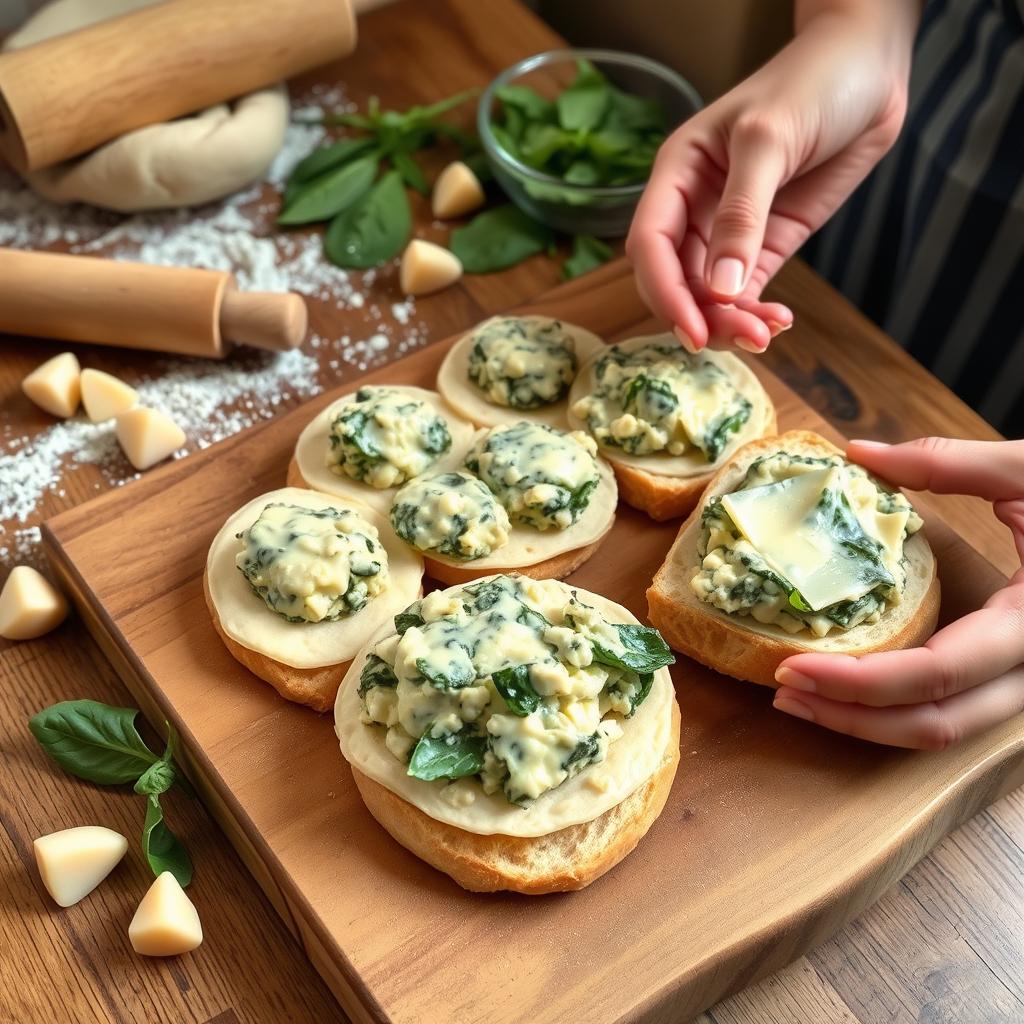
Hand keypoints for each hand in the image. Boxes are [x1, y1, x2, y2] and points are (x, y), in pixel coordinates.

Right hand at [626, 0, 918, 352]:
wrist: (871, 68)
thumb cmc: (812, 81)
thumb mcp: (769, 140)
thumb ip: (742, 215)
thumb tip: (721, 289)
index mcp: (677, 173)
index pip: (650, 244)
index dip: (664, 291)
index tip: (693, 329)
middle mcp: (694, 207)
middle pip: (675, 279)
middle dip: (702, 314)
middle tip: (744, 337)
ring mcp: (730, 231)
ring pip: (709, 295)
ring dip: (730, 323)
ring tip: (766, 334)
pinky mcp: (766, 244)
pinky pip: (747, 292)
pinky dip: (756, 314)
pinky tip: (777, 322)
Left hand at [773, 437, 1023, 748]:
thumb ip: (946, 462)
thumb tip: (857, 451)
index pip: (938, 672)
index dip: (860, 679)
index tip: (791, 663)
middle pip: (936, 723)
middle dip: (850, 717)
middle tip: (781, 691)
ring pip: (947, 730)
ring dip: (867, 723)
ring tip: (800, 696)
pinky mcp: (1018, 673)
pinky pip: (955, 711)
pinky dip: (896, 708)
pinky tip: (849, 683)